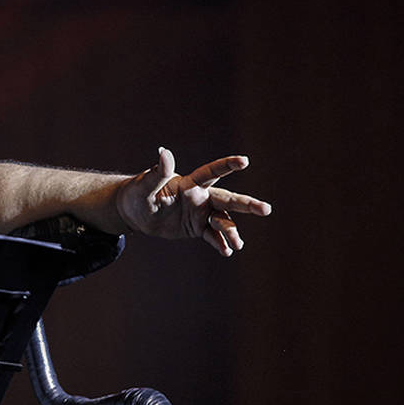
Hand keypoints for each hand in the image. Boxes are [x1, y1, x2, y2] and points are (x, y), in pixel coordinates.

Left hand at [116, 147, 271, 255]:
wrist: (136, 213)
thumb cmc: (138, 193)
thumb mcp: (145, 185)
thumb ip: (158, 173)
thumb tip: (164, 153)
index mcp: (190, 184)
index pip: (212, 173)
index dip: (227, 166)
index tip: (244, 161)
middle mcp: (200, 197)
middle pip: (227, 200)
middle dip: (247, 204)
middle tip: (266, 210)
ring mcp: (200, 214)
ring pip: (222, 221)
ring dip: (231, 231)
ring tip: (237, 244)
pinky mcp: (196, 228)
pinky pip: (212, 236)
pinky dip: (220, 243)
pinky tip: (226, 251)